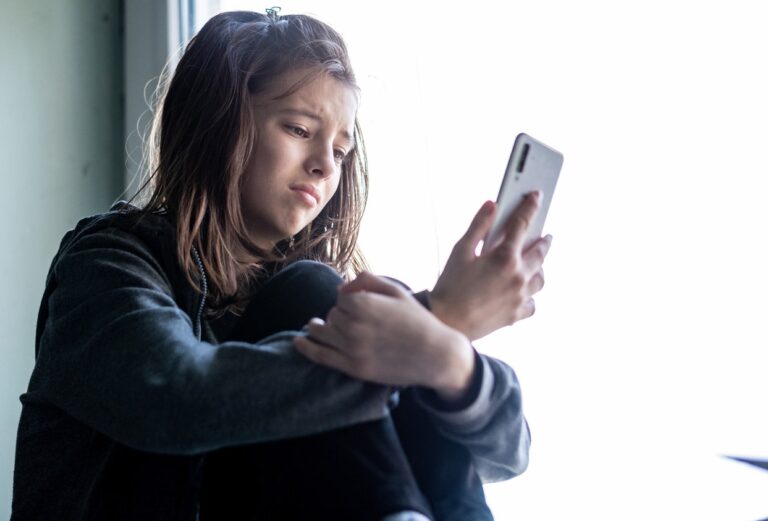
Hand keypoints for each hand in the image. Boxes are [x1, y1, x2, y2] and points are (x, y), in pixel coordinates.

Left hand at [293, 272, 474, 399]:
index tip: (358, 304)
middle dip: (339, 315)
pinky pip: (321, 356)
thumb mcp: (397, 292)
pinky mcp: (354, 368)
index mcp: (365, 304)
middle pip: (331, 315)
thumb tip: (342, 286)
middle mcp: (355, 326)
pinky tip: (297, 341)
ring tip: (317, 325)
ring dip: (321, 327)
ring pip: (323, 333)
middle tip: (352, 319)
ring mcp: (353, 349)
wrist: (436, 355)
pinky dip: (306, 347)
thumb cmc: (418, 320)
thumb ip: (368, 281)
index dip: (348, 300)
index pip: (340, 298)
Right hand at [429, 191, 552, 340]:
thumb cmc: (449, 286)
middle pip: (540, 252)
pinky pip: (532, 303)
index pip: (523, 224)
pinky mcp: (516, 315)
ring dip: (540, 267)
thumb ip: (479, 225)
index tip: (536, 197)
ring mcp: (519, 297)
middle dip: (543, 240)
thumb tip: (492, 205)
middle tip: (545, 234)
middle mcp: (518, 277)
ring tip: (535, 262)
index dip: (530, 207)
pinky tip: (523, 291)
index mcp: (504, 258)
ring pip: (540, 278)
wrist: (445, 322)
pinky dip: (530, 295)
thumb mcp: (460, 250)